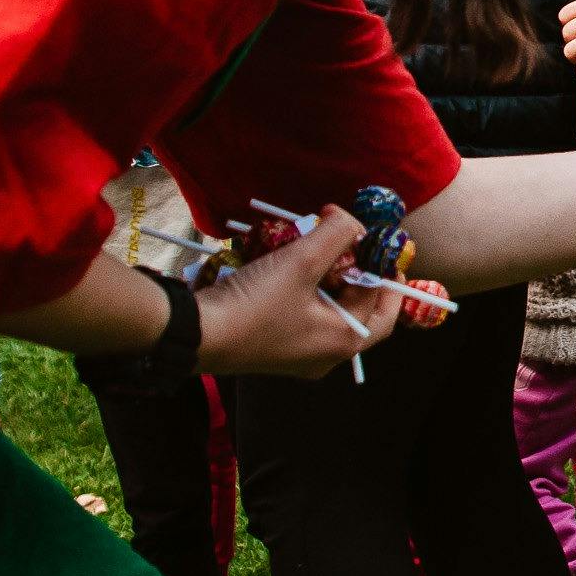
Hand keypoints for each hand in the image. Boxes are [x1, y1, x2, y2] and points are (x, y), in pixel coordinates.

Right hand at [194, 206, 401, 377]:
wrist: (197, 334)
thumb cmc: (255, 304)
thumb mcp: (301, 260)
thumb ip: (337, 234)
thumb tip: (352, 221)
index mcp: (345, 340)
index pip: (378, 295)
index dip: (376, 259)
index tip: (364, 231)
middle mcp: (329, 354)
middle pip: (362, 309)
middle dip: (362, 276)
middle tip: (361, 248)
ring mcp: (302, 354)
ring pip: (333, 311)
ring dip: (332, 279)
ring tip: (323, 250)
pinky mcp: (278, 346)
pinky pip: (307, 315)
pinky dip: (308, 290)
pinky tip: (294, 267)